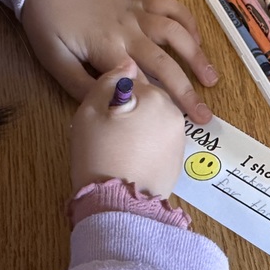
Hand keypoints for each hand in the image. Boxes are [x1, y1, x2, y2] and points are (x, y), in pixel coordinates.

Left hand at [20, 0, 217, 123]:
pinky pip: (171, 6)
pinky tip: (197, 39)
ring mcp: (137, 11)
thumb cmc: (47, 20)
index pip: (141, 82)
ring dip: (197, 55)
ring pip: (176, 32)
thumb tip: (108, 107)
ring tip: (211, 78)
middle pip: (166, 62)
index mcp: (108, 48)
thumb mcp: (54, 60)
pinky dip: (188, 21)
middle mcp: (129, 30)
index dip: (161, 103)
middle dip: (187, 90)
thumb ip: (80, 85)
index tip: (177, 123)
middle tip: (204, 115)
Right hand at [69, 63, 185, 198]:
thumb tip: (127, 64)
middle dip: (130, 110)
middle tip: (109, 133)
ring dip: (140, 127)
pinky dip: (148, 144)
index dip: (112, 96)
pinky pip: (160, 141)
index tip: (102, 114)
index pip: (131, 80)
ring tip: (119, 148)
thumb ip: (109, 80)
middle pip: (148, 100)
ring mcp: (179, 138)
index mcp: (154, 96)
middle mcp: (173, 113)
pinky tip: (131, 158)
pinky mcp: (179, 160)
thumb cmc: (99, 155)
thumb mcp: (90, 111)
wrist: (118, 205)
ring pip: (155, 120)